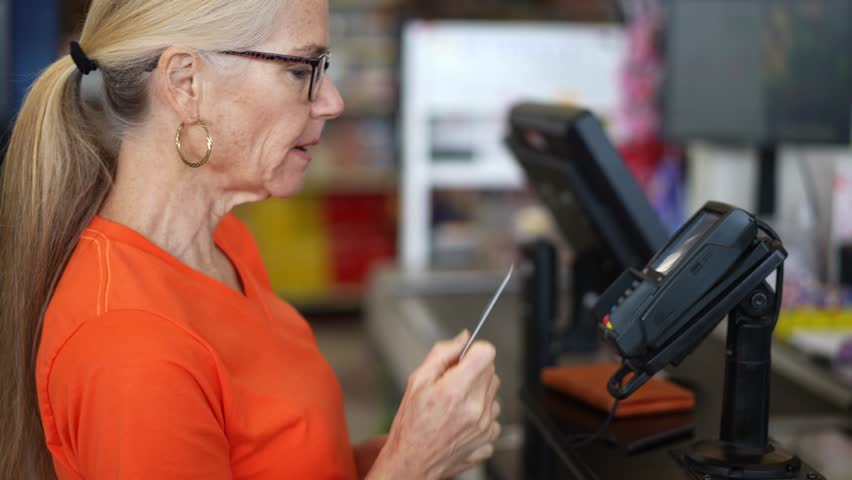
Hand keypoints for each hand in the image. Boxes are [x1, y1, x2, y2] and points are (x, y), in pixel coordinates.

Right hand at [369, 330, 500, 479]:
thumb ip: (442, 354)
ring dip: (479, 394)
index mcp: (456, 390)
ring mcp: (485, 427)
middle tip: (452, 384)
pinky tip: (462, 421)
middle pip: (491, 372)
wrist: (412, 462)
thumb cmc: (410, 425)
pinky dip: (481, 416)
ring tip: (456, 405)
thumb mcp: (417, 381)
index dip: (475, 351)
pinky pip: (493, 417)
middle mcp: (475, 408)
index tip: (465, 358)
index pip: (487, 353)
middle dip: (474, 372)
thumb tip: (462, 338)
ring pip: (494, 394)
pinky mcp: (489, 441)